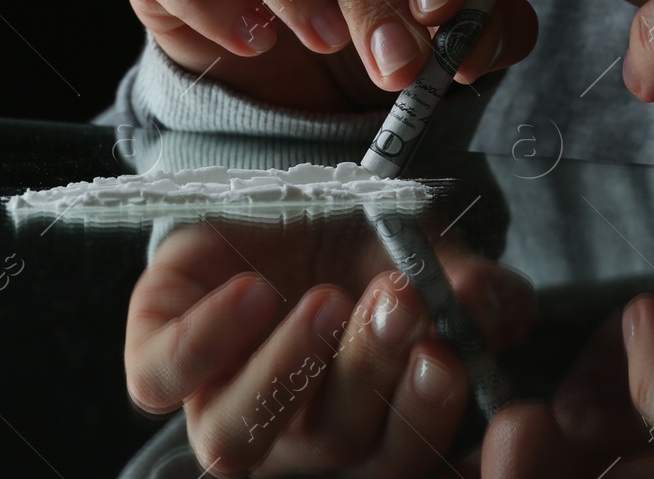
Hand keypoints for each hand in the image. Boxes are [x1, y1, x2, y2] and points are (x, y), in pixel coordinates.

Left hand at [123, 215, 536, 477]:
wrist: (282, 199)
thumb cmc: (365, 248)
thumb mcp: (431, 259)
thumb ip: (472, 290)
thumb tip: (496, 309)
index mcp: (365, 432)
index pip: (399, 456)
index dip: (424, 414)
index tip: (447, 356)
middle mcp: (291, 437)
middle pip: (331, 438)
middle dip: (371, 367)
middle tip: (399, 299)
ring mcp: (217, 401)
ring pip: (235, 435)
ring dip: (287, 369)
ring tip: (328, 301)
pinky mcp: (157, 357)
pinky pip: (161, 378)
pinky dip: (204, 341)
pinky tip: (253, 291)